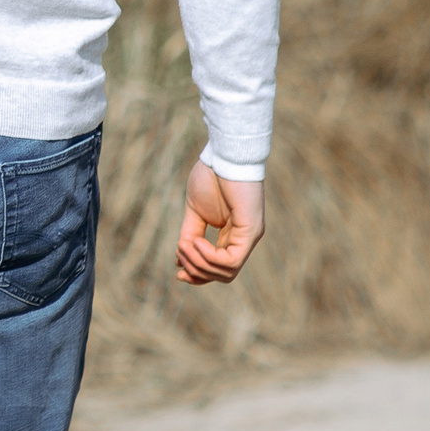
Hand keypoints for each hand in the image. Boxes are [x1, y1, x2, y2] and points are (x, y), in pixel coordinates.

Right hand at [175, 159, 263, 284]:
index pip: (220, 267)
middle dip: (197, 272)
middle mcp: (245, 239)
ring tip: (184, 245)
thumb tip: (180, 259)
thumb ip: (190, 234)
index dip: (198, 274)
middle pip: (224, 275)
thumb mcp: (196, 212)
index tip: (178, 272)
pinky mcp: (251, 231)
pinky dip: (209, 256)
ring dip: (199, 263)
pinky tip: (195, 242)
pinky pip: (231, 260)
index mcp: (233, 235)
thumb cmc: (212, 177)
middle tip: (179, 256)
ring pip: (227, 272)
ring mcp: (250, 236)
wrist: (224, 155)